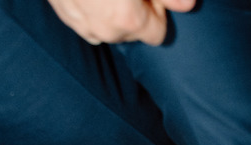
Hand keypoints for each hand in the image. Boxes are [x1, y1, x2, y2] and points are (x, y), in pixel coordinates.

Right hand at [46, 0, 194, 44]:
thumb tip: (188, 5)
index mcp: (127, 21)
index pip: (158, 34)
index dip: (158, 10)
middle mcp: (103, 31)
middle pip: (133, 31)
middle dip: (136, 10)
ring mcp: (78, 24)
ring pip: (108, 26)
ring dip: (113, 8)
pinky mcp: (61, 12)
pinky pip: (85, 19)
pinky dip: (92, 5)